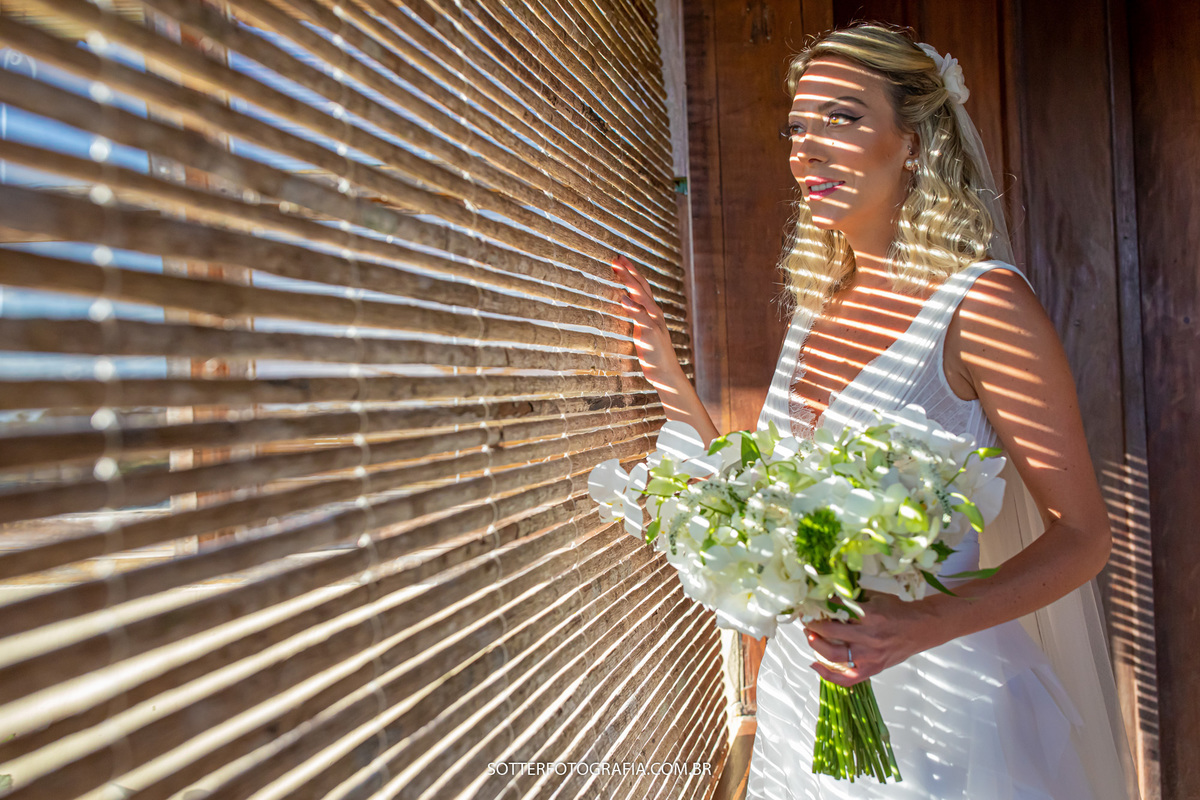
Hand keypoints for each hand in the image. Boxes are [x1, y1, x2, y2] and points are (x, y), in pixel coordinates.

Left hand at [610, 255, 678, 378]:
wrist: (666, 373)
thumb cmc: (653, 355)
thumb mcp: (643, 332)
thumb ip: (637, 318)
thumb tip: (626, 307)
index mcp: (652, 312)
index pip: (642, 287)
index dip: (631, 273)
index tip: (620, 260)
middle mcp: (655, 313)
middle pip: (642, 287)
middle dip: (630, 271)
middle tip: (617, 257)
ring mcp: (654, 322)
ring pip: (642, 297)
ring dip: (630, 282)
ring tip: (618, 269)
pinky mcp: (650, 333)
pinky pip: (641, 317)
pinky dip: (632, 306)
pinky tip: (623, 297)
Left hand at [802, 591, 943, 686]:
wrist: (922, 628)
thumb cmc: (898, 611)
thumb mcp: (876, 598)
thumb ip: (853, 601)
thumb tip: (827, 599)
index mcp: (871, 616)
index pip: (837, 609)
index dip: (822, 606)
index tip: (813, 604)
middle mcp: (869, 637)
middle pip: (830, 632)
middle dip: (813, 625)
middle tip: (807, 620)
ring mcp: (870, 656)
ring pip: (834, 655)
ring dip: (816, 645)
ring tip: (809, 636)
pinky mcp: (873, 669)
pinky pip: (847, 678)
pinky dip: (828, 675)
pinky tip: (815, 664)